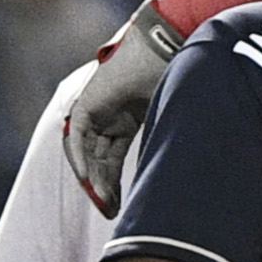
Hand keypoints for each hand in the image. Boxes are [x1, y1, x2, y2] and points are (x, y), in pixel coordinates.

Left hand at [63, 14, 176, 212]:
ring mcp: (97, 109)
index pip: (113, 157)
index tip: (121, 206)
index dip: (115, 182)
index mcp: (127, 118)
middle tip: (111, 211)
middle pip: (100, 158)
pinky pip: (77, 136)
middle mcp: (110, 115)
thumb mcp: (172, 118)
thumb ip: (168, 142)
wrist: (166, 50)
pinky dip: (79, 157)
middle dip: (104, 186)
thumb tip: (184, 175)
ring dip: (93, 177)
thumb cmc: (176, 79)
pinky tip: (88, 179)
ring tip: (104, 202)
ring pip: (88, 151)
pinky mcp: (88, 103)